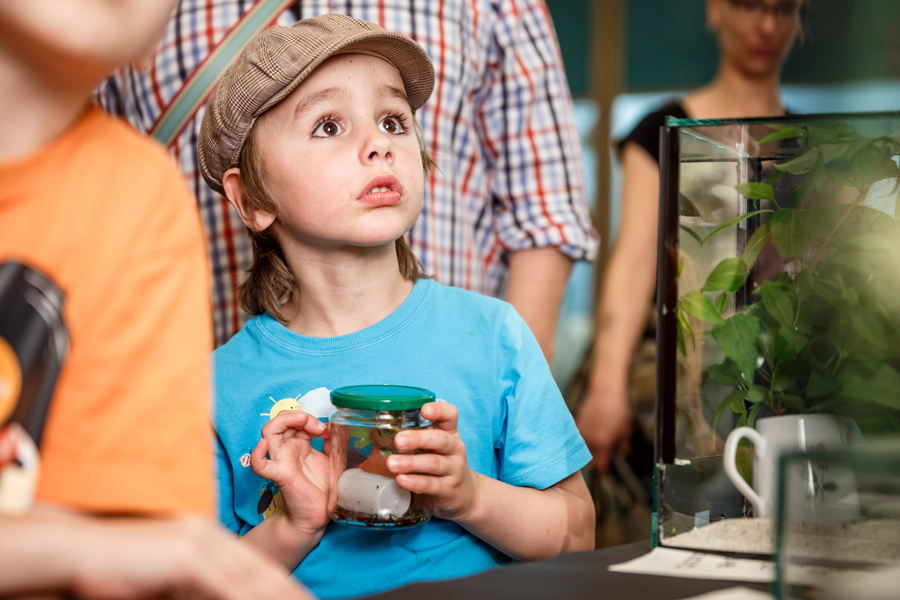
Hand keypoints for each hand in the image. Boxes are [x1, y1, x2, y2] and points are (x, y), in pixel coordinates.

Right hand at [71, 516, 312, 599]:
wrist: (79, 550)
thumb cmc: (116, 569)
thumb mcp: (167, 579)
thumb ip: (194, 587)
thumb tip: (216, 593)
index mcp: (207, 538)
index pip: (255, 568)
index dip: (283, 587)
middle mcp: (209, 537)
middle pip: (261, 574)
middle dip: (289, 594)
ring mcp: (200, 545)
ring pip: (251, 582)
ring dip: (277, 598)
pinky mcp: (187, 558)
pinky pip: (226, 587)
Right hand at [250, 410, 331, 536]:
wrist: (317, 515)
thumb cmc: (322, 489)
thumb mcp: (333, 460)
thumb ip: (333, 442)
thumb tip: (334, 425)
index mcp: (300, 445)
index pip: (297, 420)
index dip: (311, 418)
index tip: (327, 429)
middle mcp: (288, 450)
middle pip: (281, 420)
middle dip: (300, 416)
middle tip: (318, 427)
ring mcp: (281, 461)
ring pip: (268, 432)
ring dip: (284, 420)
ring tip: (303, 423)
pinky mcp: (279, 475)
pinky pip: (259, 465)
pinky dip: (257, 455)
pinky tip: (263, 445)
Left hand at [386, 402, 477, 520]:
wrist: (465, 496)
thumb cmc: (440, 466)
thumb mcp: (431, 449)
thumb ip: (412, 439)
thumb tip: (375, 433)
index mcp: (449, 433)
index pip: (450, 415)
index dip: (439, 410)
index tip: (424, 410)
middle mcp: (455, 449)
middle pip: (440, 439)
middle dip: (418, 438)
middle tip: (398, 441)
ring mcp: (454, 469)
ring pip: (434, 463)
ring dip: (411, 463)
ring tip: (392, 463)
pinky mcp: (449, 489)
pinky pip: (431, 484)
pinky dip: (415, 482)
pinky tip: (401, 480)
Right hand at [576, 380, 632, 473]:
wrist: (605, 391)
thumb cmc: (617, 407)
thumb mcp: (626, 428)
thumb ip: (624, 443)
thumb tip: (624, 450)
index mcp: (603, 444)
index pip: (600, 465)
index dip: (603, 470)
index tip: (606, 471)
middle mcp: (590, 440)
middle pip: (590, 458)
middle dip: (597, 459)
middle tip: (604, 456)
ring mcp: (582, 432)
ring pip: (584, 448)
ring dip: (590, 448)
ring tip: (598, 442)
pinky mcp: (577, 423)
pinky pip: (580, 436)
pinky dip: (585, 438)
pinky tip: (592, 432)